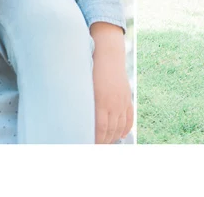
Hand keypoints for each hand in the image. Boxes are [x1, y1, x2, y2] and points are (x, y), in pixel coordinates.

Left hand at [90, 23, 132, 143]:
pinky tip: (120, 135)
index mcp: (100, 101)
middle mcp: (113, 103)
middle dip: (104, 142)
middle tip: (95, 148)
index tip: (88, 146)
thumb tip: (73, 121)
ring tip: (105, 144)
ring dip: (113, 138)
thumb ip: (81, 103)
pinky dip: (125, 129)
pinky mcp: (128, 98)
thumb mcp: (84, 87)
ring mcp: (122, 101)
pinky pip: (129, 118)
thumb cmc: (91, 70)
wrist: (108, 56)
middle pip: (111, 131)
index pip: (100, 130)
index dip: (96, 141)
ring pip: (120, 127)